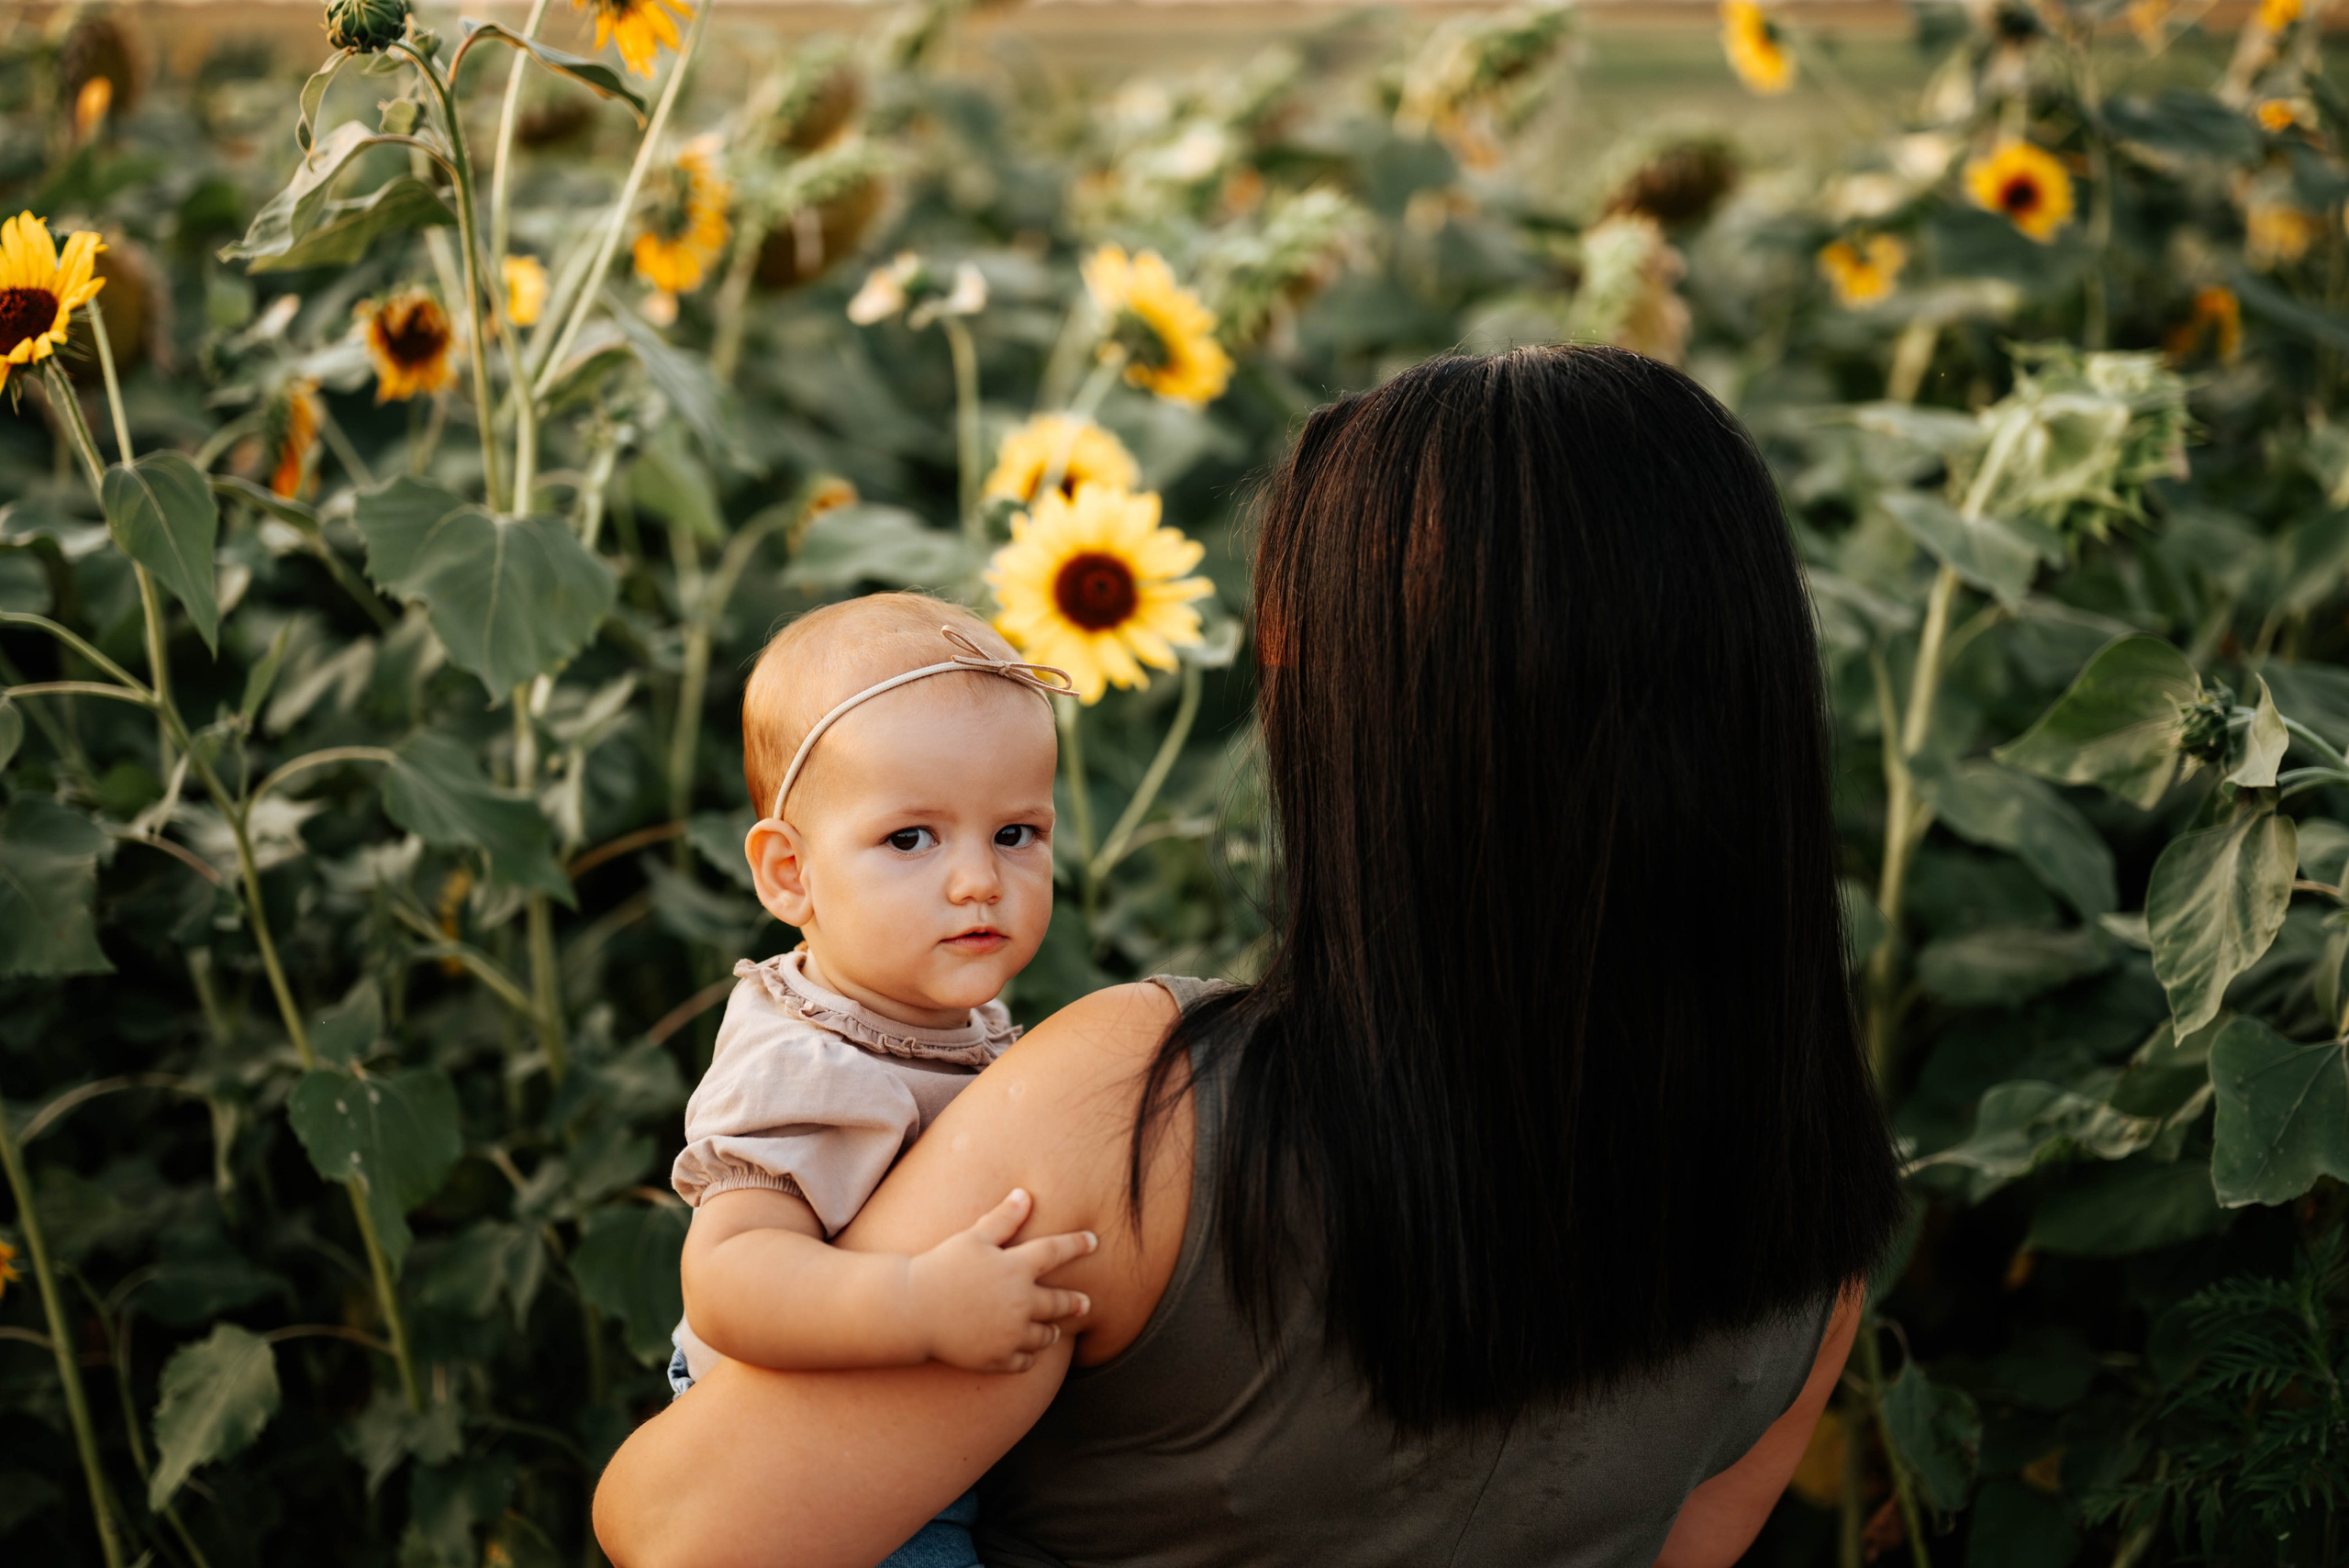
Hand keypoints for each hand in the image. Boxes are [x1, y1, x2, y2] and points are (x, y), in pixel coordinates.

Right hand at [905, 1188, 1095, 1372]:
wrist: (913, 1310)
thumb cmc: (941, 1267)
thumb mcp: (973, 1238)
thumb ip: (1003, 1219)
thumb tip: (1025, 1194)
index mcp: (1017, 1268)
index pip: (1056, 1252)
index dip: (1077, 1244)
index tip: (1095, 1241)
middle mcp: (1021, 1303)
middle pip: (1059, 1303)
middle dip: (1075, 1302)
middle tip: (1085, 1304)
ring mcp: (1010, 1334)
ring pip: (1045, 1336)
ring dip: (1051, 1331)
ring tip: (1054, 1330)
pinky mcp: (997, 1358)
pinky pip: (1024, 1361)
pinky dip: (1029, 1356)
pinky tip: (1028, 1352)